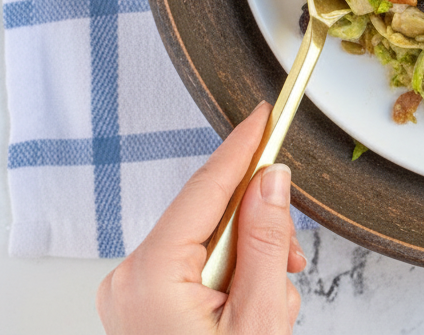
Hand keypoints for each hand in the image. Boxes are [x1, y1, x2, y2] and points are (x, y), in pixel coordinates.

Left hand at [97, 103, 305, 333]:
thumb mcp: (260, 317)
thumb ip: (269, 241)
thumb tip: (273, 180)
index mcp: (150, 274)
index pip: (207, 189)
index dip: (244, 145)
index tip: (269, 110)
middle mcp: (130, 277)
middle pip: (212, 217)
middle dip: (261, 233)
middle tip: (292, 265)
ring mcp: (132, 293)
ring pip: (210, 243)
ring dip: (252, 264)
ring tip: (271, 308)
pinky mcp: (143, 304)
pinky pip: (198, 267)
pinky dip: (233, 279)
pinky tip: (252, 312)